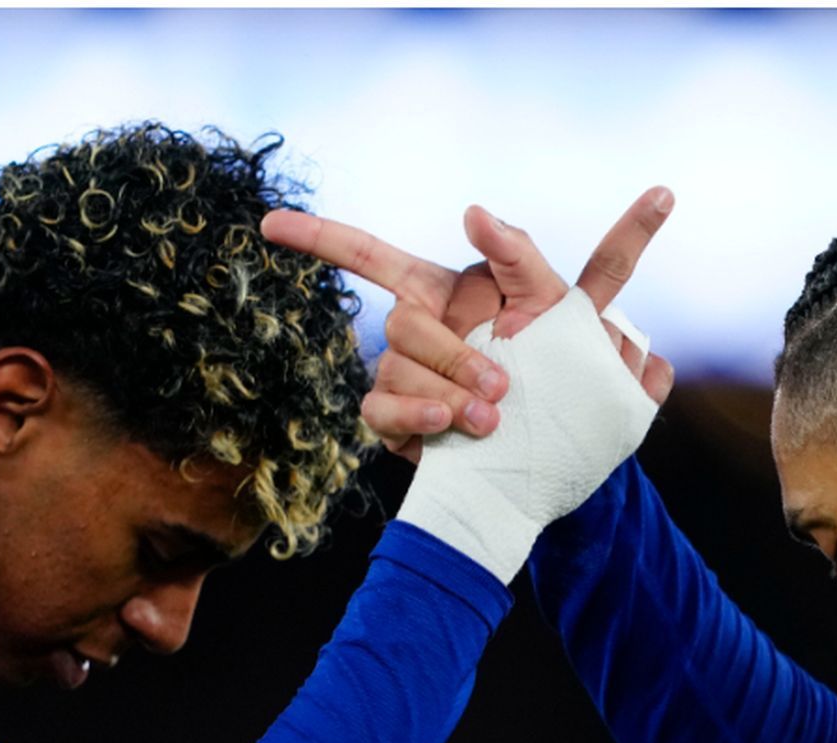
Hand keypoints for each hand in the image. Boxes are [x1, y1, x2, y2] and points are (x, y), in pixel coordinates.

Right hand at [261, 187, 675, 462]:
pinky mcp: (399, 421)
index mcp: (440, 292)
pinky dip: (415, 415)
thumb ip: (519, 253)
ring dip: (444, 390)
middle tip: (503, 385)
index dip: (321, 238)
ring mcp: (402, 377)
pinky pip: (381, 411)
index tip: (270, 223)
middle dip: (452, 353)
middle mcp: (414, 331)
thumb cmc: (561, 360)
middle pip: (401, 323)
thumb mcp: (556, 301)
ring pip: (395, 369)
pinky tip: (447, 423)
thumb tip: (474, 213)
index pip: (370, 256)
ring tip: (491, 416)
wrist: (566, 437)